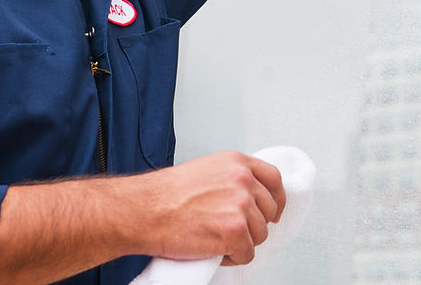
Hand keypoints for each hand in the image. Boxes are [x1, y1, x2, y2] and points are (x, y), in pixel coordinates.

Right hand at [133, 150, 286, 265]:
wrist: (144, 210)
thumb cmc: (165, 194)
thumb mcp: (206, 170)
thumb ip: (230, 178)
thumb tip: (247, 195)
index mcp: (236, 162)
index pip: (274, 179)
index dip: (276, 199)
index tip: (273, 212)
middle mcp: (243, 180)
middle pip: (269, 210)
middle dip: (254, 225)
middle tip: (233, 231)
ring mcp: (241, 205)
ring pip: (260, 235)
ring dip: (241, 243)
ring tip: (217, 240)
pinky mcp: (235, 230)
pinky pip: (247, 254)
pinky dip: (233, 258)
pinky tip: (215, 250)